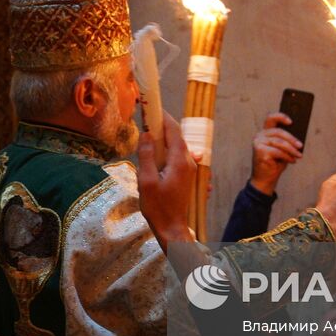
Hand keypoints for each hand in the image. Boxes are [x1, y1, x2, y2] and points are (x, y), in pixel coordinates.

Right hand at [136, 115, 196, 244]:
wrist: (172, 228)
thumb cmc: (158, 207)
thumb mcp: (146, 181)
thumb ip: (146, 156)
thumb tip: (147, 134)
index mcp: (179, 161)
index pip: (173, 130)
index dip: (163, 116)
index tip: (151, 107)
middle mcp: (188, 161)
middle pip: (176, 136)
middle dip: (162, 125)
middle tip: (146, 119)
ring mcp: (190, 169)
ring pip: (177, 146)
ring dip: (164, 138)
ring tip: (148, 135)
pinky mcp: (187, 175)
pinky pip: (177, 155)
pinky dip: (167, 149)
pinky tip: (156, 154)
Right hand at [250, 113, 302, 195]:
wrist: (265, 179)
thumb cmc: (274, 163)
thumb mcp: (282, 150)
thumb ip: (286, 142)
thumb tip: (298, 138)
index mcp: (265, 133)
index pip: (271, 119)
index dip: (280, 117)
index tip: (291, 121)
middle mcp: (259, 135)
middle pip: (278, 132)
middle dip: (292, 139)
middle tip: (300, 146)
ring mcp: (258, 143)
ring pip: (279, 142)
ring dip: (291, 150)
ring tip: (299, 155)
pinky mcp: (260, 151)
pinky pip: (278, 152)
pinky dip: (287, 156)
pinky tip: (292, 161)